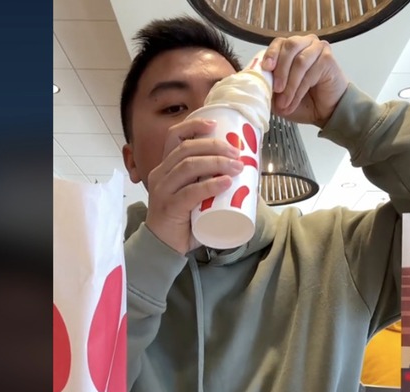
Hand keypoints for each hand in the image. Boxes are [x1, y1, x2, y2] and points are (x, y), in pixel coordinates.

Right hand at [145, 118, 243, 254]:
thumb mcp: (195, 196)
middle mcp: (161, 175)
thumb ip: (212, 185)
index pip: (174, 137)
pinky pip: (190, 192)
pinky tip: (225, 183)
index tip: (215, 125)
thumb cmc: (183, 220)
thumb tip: (248, 179)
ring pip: (188, 166)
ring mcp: (163, 191)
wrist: (163, 247)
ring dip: (216, 163)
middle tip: (236, 152)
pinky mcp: (169, 208)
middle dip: (214, 146)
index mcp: (166, 167)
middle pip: (186, 149)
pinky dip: (210, 185)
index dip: (193, 126)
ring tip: (237, 167)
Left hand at [261, 35, 348, 127]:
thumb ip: (269, 85)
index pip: (279, 43)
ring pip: (300, 61)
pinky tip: (296, 100)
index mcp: (291, 48)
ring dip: (290, 85)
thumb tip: (257, 83)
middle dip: (280, 71)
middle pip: (289, 47)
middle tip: (276, 90)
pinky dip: (300, 89)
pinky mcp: (328, 58)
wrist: (325, 111)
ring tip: (285, 102)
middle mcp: (305, 43)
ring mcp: (318, 48)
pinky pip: (310, 71)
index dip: (271, 53)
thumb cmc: (304, 100)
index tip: (266, 68)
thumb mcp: (279, 94)